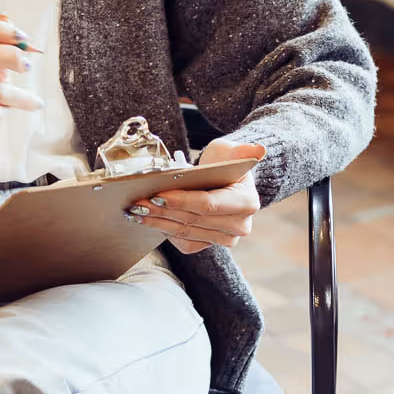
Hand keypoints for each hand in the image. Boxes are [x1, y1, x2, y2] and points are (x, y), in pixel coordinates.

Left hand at [128, 140, 266, 254]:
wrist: (225, 181)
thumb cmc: (224, 164)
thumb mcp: (230, 151)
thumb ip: (241, 150)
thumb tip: (257, 150)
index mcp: (246, 202)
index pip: (208, 204)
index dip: (181, 200)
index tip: (157, 193)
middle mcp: (239, 225)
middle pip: (192, 220)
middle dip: (161, 210)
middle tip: (137, 202)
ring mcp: (225, 239)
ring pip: (185, 232)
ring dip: (158, 222)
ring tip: (136, 211)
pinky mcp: (210, 244)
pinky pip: (184, 243)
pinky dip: (164, 231)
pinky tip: (148, 220)